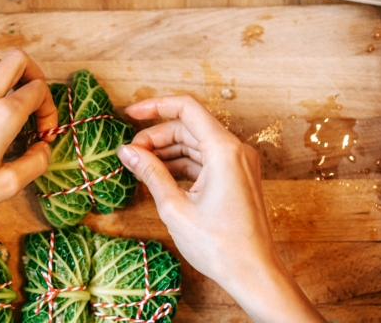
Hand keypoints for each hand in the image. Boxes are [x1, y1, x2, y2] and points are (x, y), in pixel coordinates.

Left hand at [0, 49, 57, 257]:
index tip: (44, 135)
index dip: (50, 110)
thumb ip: (34, 164)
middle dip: (35, 76)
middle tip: (36, 104)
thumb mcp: (4, 187)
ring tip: (14, 107)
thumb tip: (43, 149)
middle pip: (17, 59)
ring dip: (10, 76)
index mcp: (1, 116)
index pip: (39, 90)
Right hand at [115, 95, 322, 321]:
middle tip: (130, 154)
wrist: (253, 273)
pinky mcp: (236, 178)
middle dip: (156, 136)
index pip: (186, 108)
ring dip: (166, 150)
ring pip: (195, 143)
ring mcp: (238, 164)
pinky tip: (158, 176)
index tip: (130, 114)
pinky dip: (181, 164)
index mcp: (224, 151)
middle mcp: (235, 151)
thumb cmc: (220, 246)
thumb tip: (127, 152)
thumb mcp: (175, 208)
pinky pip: (204, 160)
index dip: (154, 106)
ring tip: (140, 166)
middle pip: (188, 127)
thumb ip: (150, 173)